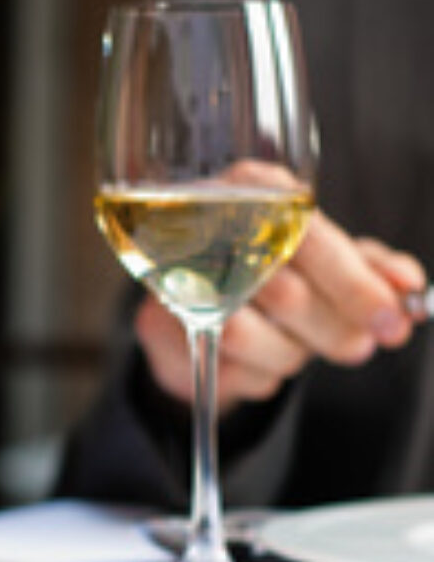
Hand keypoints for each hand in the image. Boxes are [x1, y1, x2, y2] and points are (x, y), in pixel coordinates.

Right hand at [135, 209, 424, 413]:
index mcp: (255, 189)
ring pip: (248, 335)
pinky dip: (255, 373)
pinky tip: (254, 356)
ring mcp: (171, 272)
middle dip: (332, 330)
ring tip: (294, 343)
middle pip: (284, 293)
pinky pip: (223, 364)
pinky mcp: (154, 321)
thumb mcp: (327, 263)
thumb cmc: (267, 273)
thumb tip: (408, 286)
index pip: (310, 240)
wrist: (192, 307)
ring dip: (288, 354)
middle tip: (358, 345)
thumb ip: (368, 268)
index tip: (393, 322)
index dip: (355, 287)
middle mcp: (203, 221)